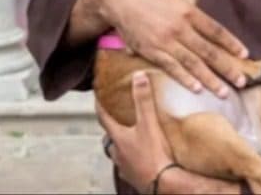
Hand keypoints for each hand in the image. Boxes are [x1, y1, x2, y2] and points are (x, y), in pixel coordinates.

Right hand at [96, 0, 248, 97]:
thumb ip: (189, 13)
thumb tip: (205, 28)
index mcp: (187, 11)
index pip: (216, 30)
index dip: (231, 43)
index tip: (245, 54)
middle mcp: (179, 27)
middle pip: (208, 51)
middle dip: (227, 67)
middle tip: (241, 81)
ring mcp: (165, 41)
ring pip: (193, 64)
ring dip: (211, 79)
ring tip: (224, 92)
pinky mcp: (151, 51)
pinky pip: (172, 68)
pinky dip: (186, 79)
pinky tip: (198, 89)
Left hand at [96, 71, 174, 192]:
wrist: (163, 183)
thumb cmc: (154, 155)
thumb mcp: (149, 123)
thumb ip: (143, 100)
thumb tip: (138, 77)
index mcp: (118, 138)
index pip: (104, 118)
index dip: (100, 106)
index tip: (98, 97)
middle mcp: (118, 153)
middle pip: (110, 137)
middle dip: (113, 128)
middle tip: (118, 119)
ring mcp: (125, 167)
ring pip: (119, 153)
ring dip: (123, 145)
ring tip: (132, 138)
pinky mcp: (134, 177)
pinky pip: (129, 166)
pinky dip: (133, 160)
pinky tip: (141, 157)